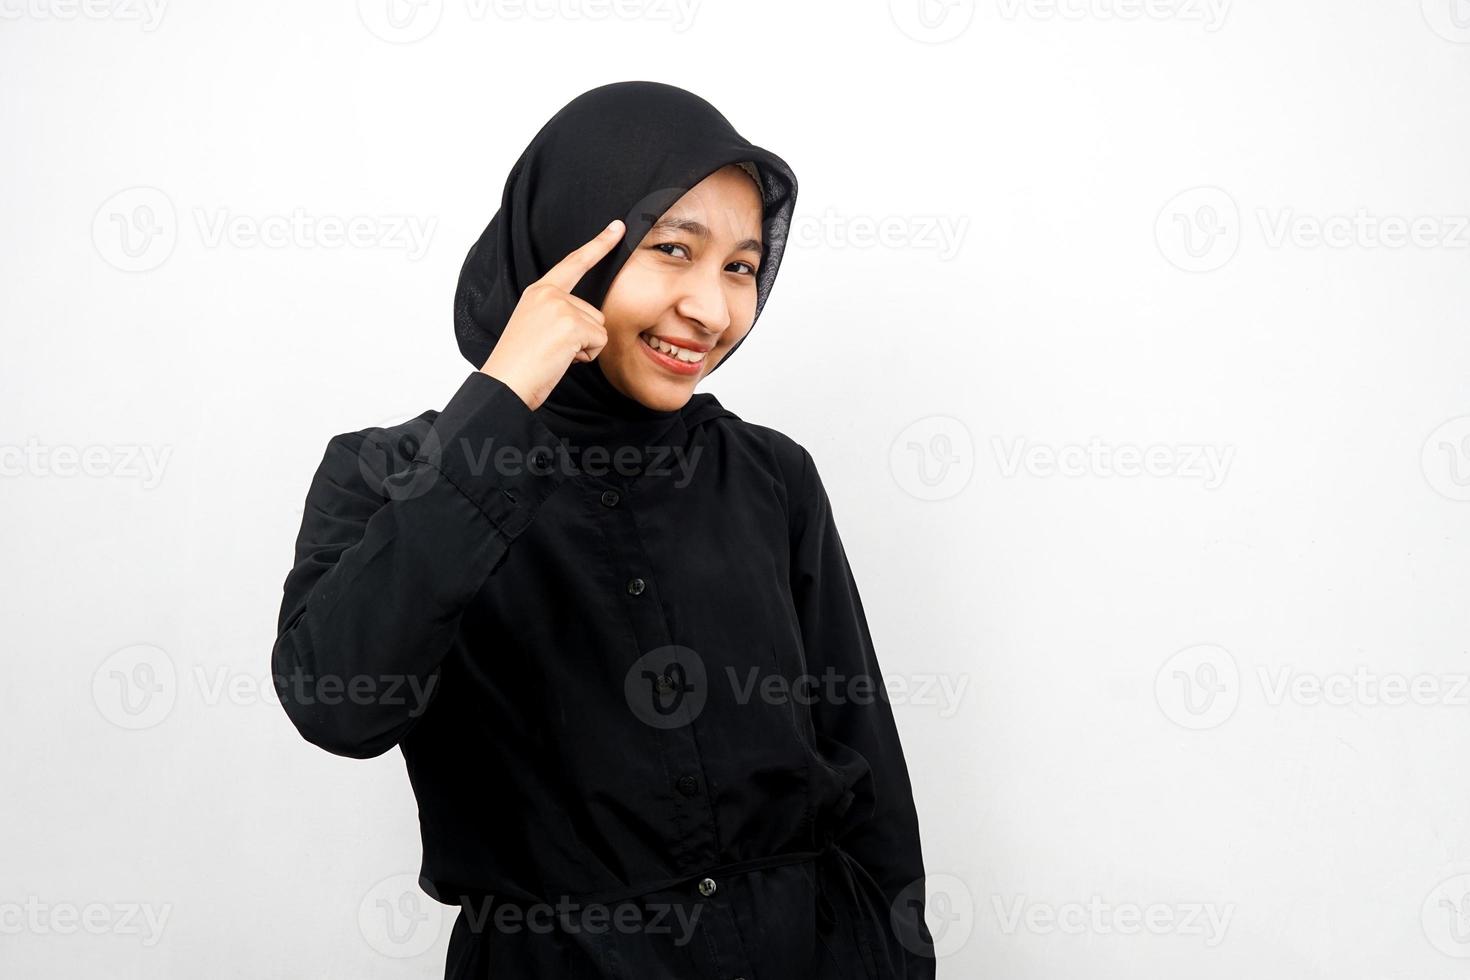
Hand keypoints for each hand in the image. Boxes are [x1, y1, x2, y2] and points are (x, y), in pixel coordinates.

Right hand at [480, 219, 624, 410]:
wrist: (505, 382)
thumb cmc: (520, 363)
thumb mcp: (536, 326)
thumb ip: (559, 313)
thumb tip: (591, 321)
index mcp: (539, 291)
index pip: (574, 262)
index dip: (598, 245)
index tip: (617, 227)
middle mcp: (549, 293)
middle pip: (594, 311)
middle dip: (583, 336)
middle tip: (553, 350)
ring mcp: (560, 306)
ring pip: (599, 327)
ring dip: (585, 347)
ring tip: (555, 355)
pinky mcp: (571, 324)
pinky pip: (600, 341)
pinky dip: (586, 356)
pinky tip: (562, 359)